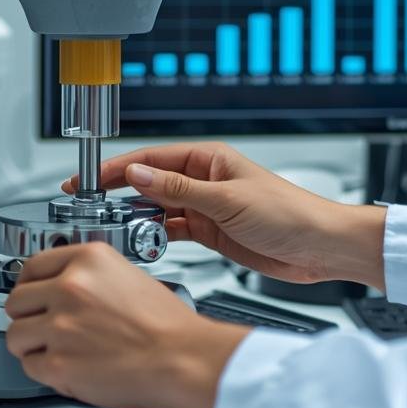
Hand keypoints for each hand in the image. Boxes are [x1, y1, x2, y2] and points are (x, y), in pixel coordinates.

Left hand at [4, 242, 250, 407]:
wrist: (185, 359)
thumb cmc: (168, 326)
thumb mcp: (129, 277)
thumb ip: (90, 278)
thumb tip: (62, 288)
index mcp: (88, 260)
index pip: (32, 266)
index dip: (30, 285)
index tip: (32, 294)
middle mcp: (70, 287)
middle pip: (16, 301)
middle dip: (29, 317)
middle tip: (46, 327)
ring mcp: (61, 325)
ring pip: (15, 335)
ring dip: (32, 346)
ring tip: (59, 350)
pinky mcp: (59, 363)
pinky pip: (30, 366)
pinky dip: (46, 371)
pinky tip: (70, 367)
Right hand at [64, 142, 386, 289]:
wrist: (320, 248)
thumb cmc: (290, 214)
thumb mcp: (228, 201)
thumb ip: (179, 191)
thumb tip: (139, 175)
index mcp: (209, 160)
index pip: (151, 159)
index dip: (116, 169)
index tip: (86, 179)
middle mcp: (205, 181)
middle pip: (149, 183)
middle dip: (118, 194)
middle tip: (86, 207)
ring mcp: (206, 208)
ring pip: (157, 209)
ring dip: (135, 219)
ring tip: (109, 229)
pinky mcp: (211, 232)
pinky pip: (171, 231)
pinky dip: (154, 237)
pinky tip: (140, 244)